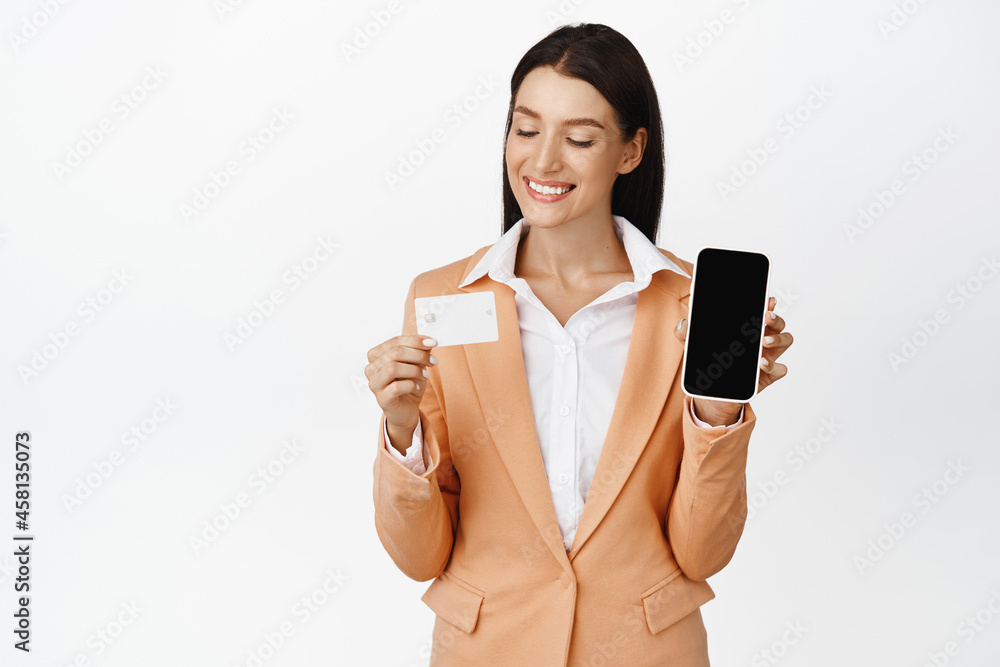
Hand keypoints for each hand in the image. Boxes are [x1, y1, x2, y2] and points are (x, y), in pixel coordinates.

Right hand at [366, 335, 438, 436]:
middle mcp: (371, 368)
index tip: (432, 342)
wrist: (407, 409)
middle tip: (433, 361)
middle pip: (395, 353)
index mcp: (376, 355)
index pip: (395, 341)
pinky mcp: (382, 398)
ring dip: (414, 370)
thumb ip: (419, 351)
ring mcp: (374, 384)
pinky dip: (410, 385)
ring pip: (393, 368)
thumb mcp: (416, 364)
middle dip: (418, 355)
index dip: (415, 341)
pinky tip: (417, 387)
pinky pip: (396, 387)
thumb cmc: (409, 384)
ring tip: (425, 375)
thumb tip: (428, 340)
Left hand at [674, 296, 792, 425]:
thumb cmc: (711, 366)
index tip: (768, 299)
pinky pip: (780, 368)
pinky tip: (761, 363)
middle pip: (778, 323)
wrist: (714, 395)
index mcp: (747, 330)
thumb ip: (687, 335)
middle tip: (766, 316)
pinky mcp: (768, 375)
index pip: (760, 311)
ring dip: (777, 338)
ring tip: (763, 342)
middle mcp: (760, 341)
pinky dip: (773, 365)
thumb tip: (683, 323)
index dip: (767, 303)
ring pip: (785, 340)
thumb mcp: (695, 348)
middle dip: (775, 318)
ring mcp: (767, 357)